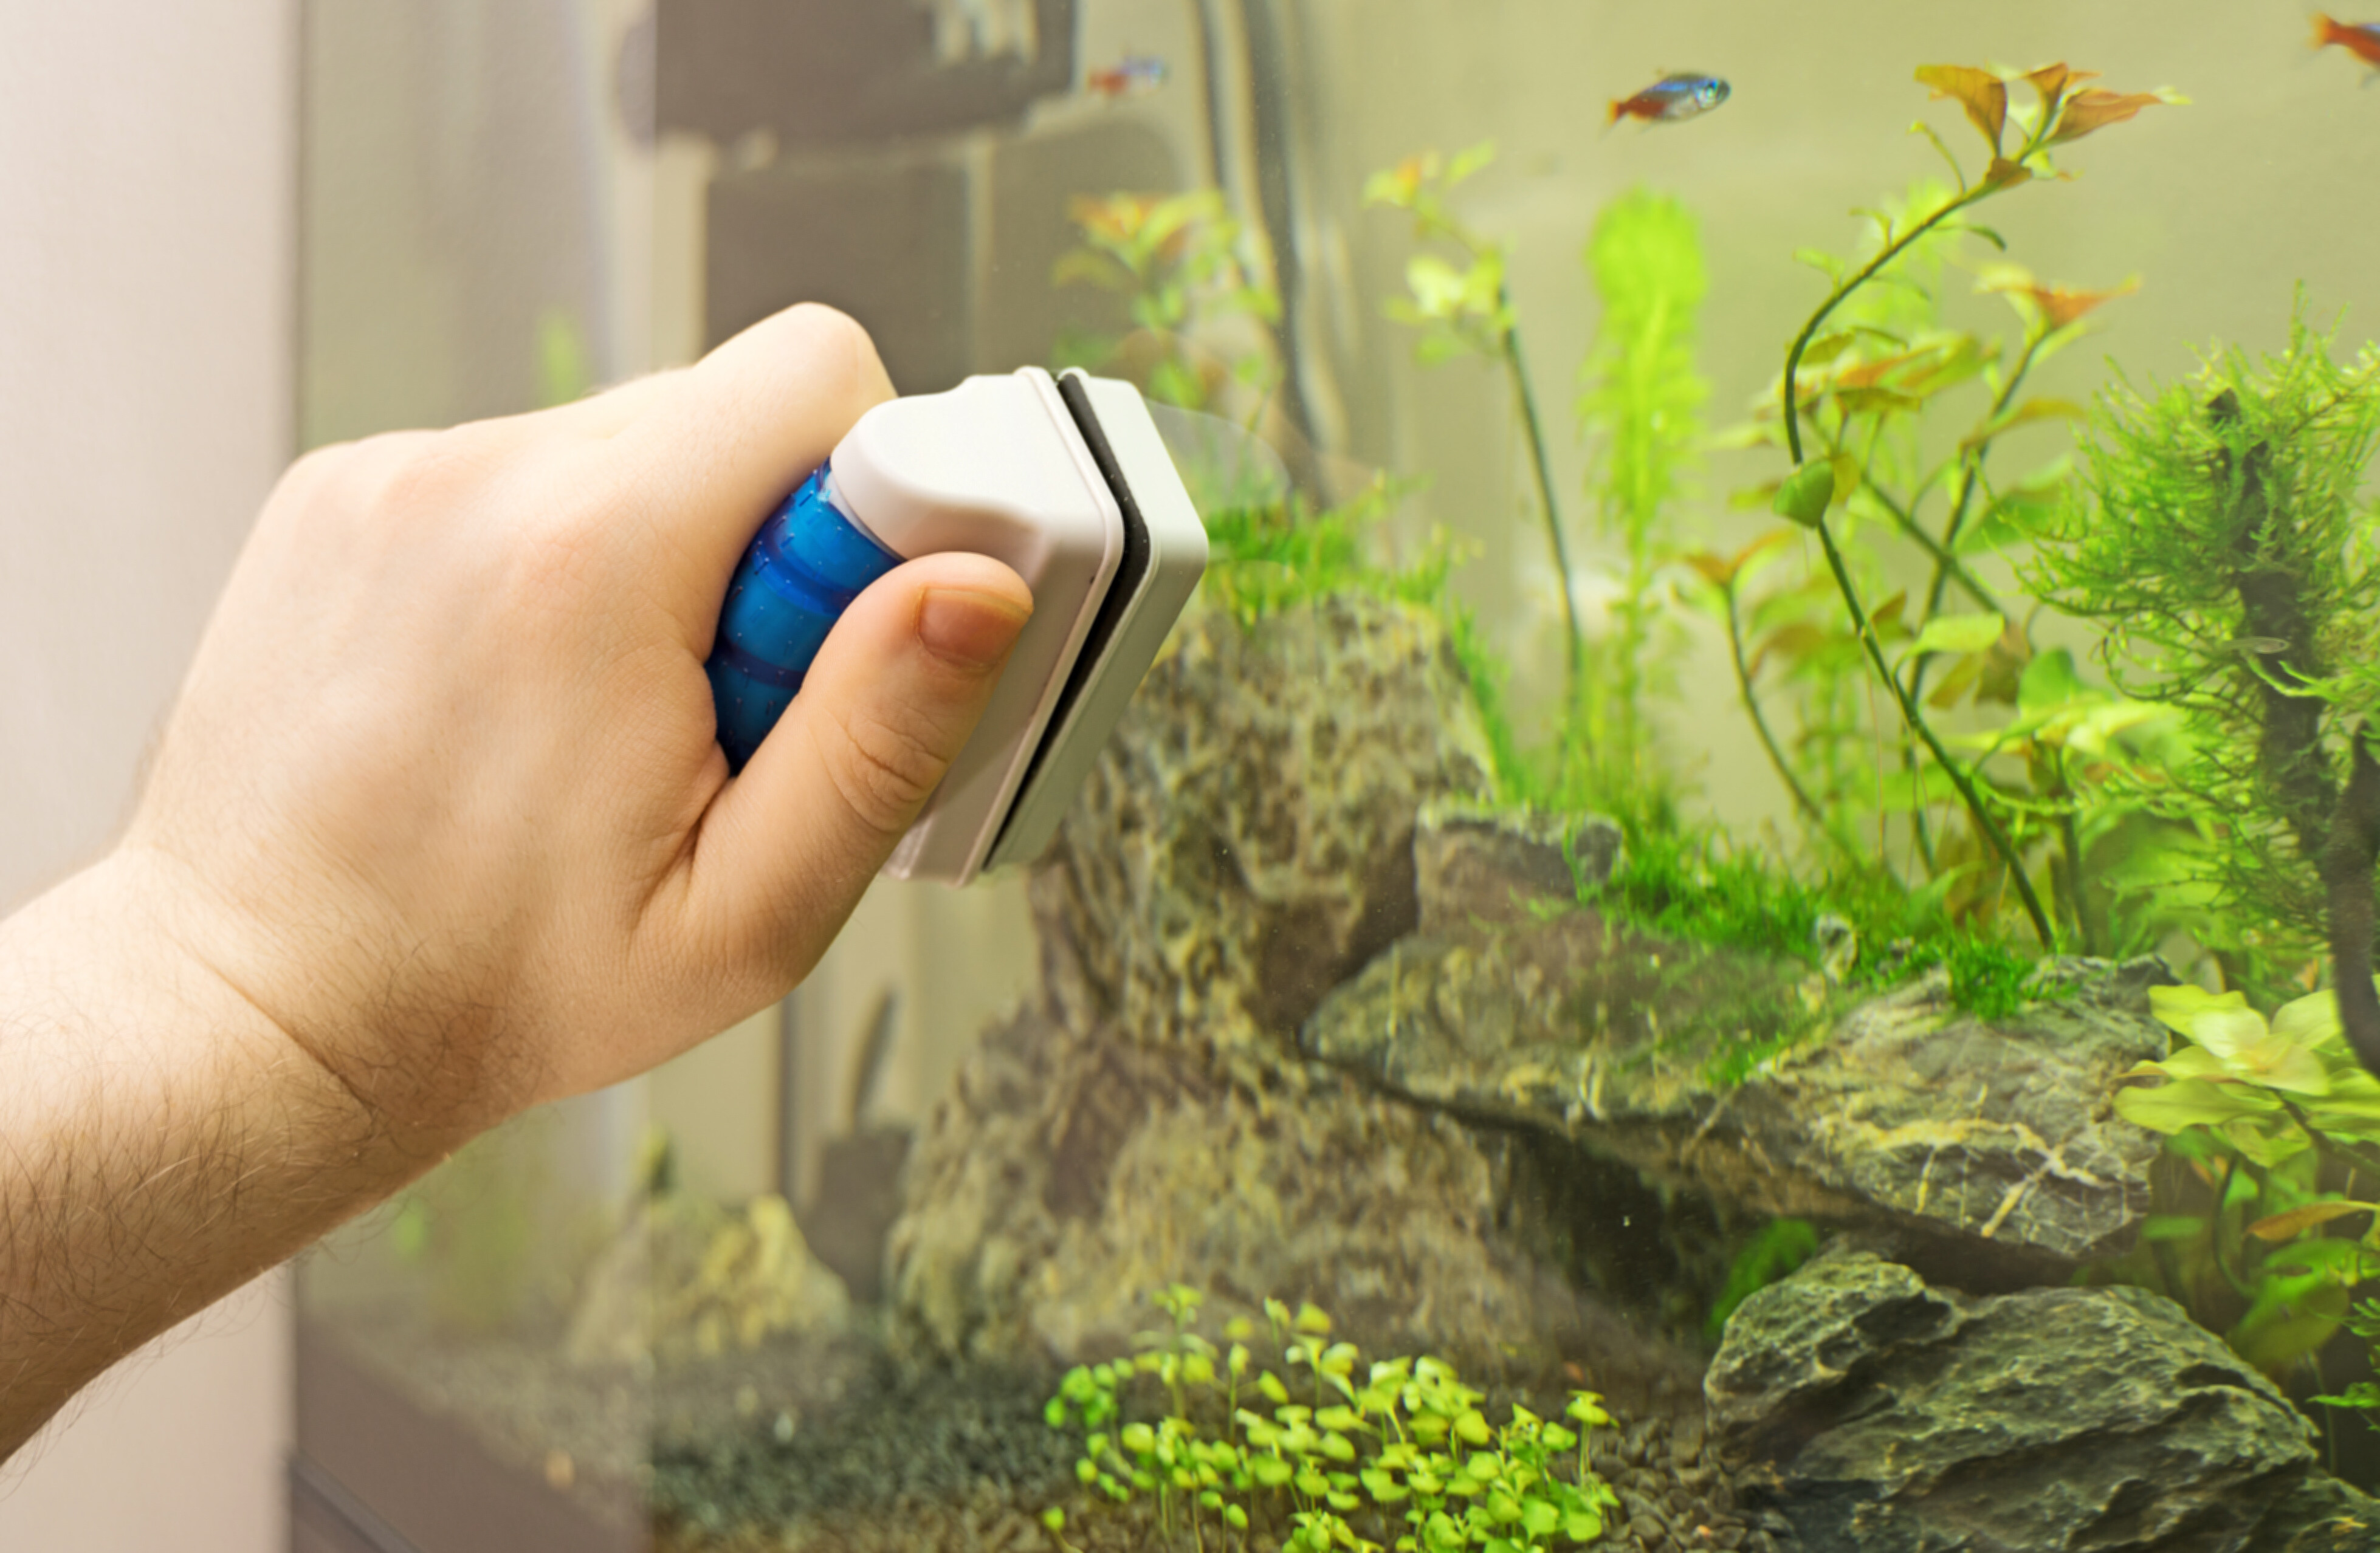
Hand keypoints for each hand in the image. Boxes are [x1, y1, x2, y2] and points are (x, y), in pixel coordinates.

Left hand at [117, 303, 1031, 1150]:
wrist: (257, 1013)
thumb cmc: (500, 987)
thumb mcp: (745, 918)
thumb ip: (879, 740)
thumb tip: (978, 585)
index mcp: (593, 558)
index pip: (820, 378)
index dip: (873, 503)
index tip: (826, 643)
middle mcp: (480, 475)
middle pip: (728, 411)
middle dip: (770, 546)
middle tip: (719, 707)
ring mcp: (394, 473)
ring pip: (627, 445)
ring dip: (662, 557)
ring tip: (608, 716)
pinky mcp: (342, 490)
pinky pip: (522, 475)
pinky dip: (557, 562)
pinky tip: (522, 692)